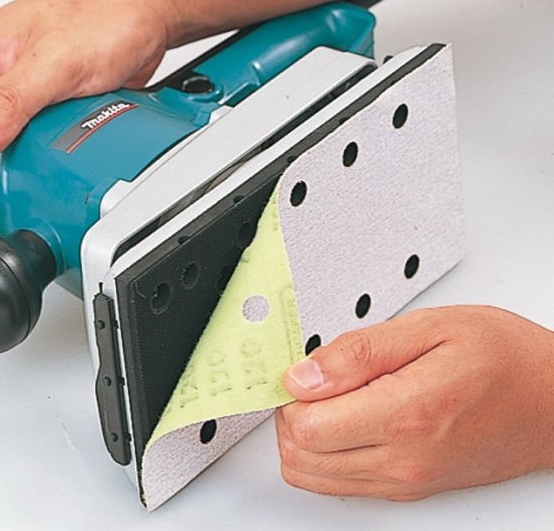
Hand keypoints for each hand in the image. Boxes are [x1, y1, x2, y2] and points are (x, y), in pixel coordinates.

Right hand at [0, 0, 174, 161]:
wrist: (145, 20)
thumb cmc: (101, 20)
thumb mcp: (51, 65)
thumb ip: (8, 103)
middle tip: (4, 168)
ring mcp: (20, 91)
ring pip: (1, 136)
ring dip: (16, 152)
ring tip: (36, 155)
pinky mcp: (46, 105)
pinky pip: (32, 135)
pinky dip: (42, 147)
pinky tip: (54, 151)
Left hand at [275, 306, 553, 500]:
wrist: (551, 399)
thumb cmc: (502, 357)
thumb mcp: (429, 328)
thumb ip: (358, 353)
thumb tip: (303, 376)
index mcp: (405, 413)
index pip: (306, 426)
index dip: (290, 394)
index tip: (302, 369)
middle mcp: (403, 460)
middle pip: (301, 456)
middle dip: (291, 414)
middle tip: (312, 379)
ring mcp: (406, 481)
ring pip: (314, 476)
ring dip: (304, 436)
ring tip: (329, 397)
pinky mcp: (410, 488)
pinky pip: (342, 483)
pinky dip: (325, 453)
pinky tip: (344, 418)